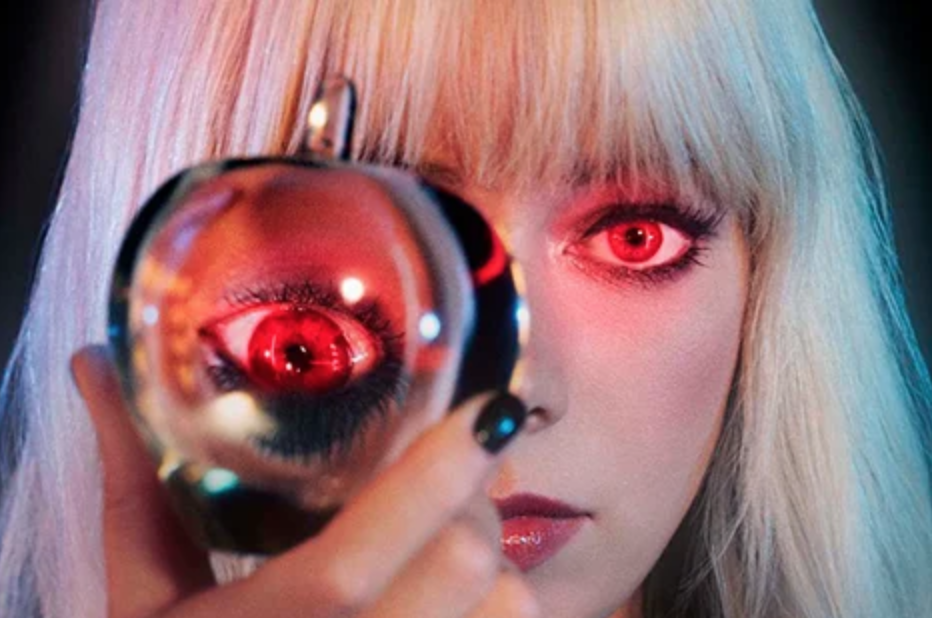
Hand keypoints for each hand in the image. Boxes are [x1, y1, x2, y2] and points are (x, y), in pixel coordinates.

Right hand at [71, 345, 539, 617]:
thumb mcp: (145, 594)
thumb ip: (134, 483)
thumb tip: (97, 366)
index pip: (345, 570)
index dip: (429, 480)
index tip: (487, 406)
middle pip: (462, 570)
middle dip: (471, 501)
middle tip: (450, 474)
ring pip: (511, 610)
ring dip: (496, 557)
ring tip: (452, 538)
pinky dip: (499, 603)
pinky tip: (457, 594)